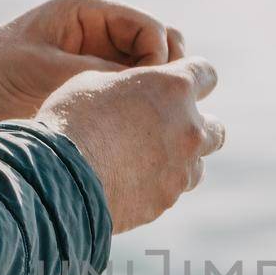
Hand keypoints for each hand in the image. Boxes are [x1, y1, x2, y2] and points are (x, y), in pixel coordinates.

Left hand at [0, 0, 183, 154]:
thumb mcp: (48, 71)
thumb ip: (102, 76)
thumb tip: (156, 93)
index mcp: (89, 16)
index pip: (153, 31)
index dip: (161, 61)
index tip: (149, 91)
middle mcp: (100, 39)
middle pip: (163, 53)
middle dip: (166, 81)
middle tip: (155, 114)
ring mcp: (98, 68)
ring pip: (151, 84)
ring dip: (154, 105)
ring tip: (147, 134)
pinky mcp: (91, 100)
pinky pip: (131, 109)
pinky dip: (138, 123)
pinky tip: (133, 146)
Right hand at [37, 58, 223, 233]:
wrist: (60, 177)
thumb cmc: (71, 120)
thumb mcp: (94, 82)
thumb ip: (128, 85)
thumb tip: (131, 93)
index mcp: (173, 88)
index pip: (206, 73)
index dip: (193, 76)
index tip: (178, 83)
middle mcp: (188, 129)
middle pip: (215, 128)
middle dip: (196, 126)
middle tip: (166, 128)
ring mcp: (181, 170)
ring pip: (197, 166)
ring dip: (180, 161)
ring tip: (146, 161)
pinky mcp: (165, 201)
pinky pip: (170, 191)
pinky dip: (156, 186)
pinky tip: (127, 183)